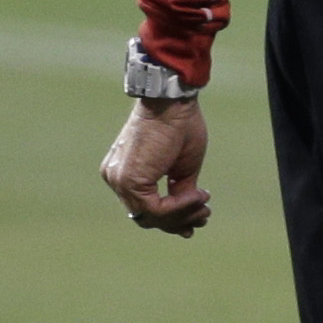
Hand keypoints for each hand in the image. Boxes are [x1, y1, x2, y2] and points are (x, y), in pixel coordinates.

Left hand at [101, 98, 210, 236]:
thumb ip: (179, 191)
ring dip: (182, 215)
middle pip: (147, 217)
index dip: (174, 217)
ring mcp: (119, 180)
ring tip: (204, 205)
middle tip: (204, 216)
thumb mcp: (182, 167)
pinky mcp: (128, 180)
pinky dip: (179, 207)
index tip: (199, 214)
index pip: (146, 207)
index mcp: (126, 173)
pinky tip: (197, 196)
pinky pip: (155, 208)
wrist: (172, 102)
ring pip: (150, 216)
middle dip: (179, 220)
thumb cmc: (179, 125)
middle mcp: (117, 178)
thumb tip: (189, 215)